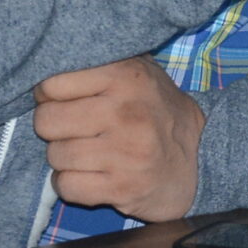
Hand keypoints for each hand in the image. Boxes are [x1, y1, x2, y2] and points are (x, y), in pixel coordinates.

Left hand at [32, 57, 202, 220]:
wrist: (200, 161)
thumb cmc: (156, 113)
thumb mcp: (140, 73)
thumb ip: (102, 62)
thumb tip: (47, 60)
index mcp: (127, 76)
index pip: (52, 84)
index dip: (49, 95)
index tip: (63, 102)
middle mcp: (126, 112)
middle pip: (47, 122)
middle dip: (54, 129)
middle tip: (74, 130)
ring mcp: (126, 153)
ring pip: (55, 156)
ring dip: (64, 159)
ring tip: (86, 153)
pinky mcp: (122, 187)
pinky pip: (66, 186)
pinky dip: (71, 184)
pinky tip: (88, 176)